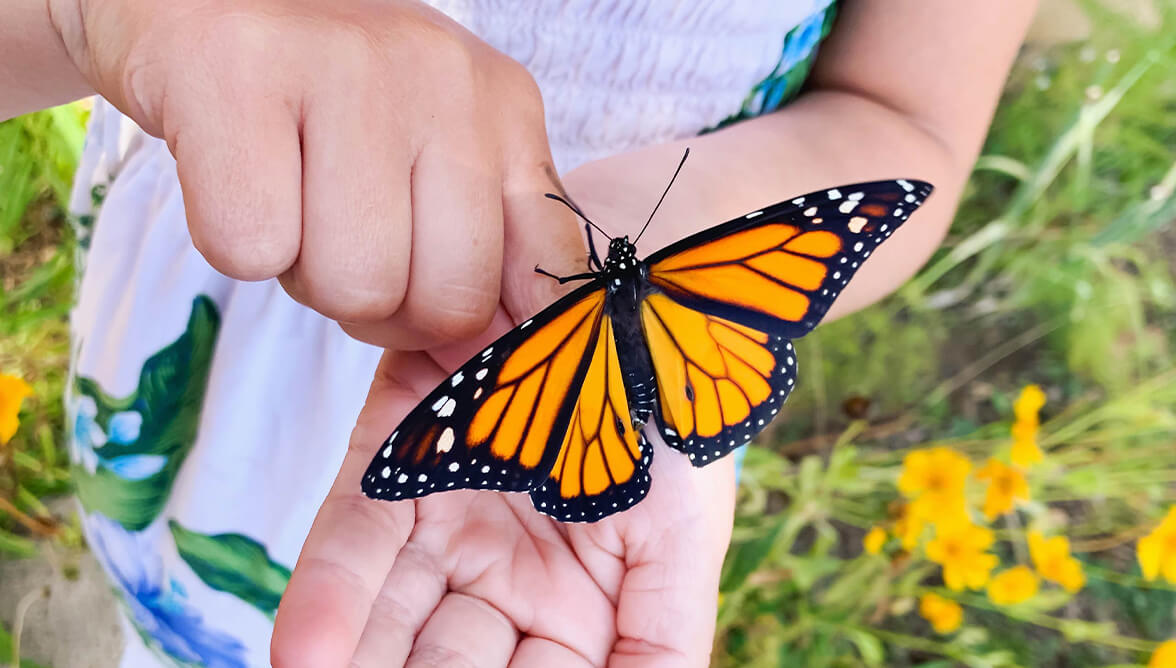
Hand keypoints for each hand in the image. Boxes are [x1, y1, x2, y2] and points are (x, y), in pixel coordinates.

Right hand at [52, 0, 584, 348]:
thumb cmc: (320, 96)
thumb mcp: (433, 152)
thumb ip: (484, 242)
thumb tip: (499, 361)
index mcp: (504, 107)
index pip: (548, 268)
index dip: (487, 331)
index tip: (436, 332)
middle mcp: (444, 77)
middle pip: (448, 300)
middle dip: (383, 310)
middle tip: (340, 243)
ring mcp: (347, 67)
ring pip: (354, 286)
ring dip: (305, 275)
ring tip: (288, 199)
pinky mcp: (236, 75)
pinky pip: (253, 249)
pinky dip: (232, 242)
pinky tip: (236, 175)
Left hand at [270, 161, 738, 667]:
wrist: (649, 283)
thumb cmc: (681, 412)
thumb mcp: (685, 537)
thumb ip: (658, 643)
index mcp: (572, 611)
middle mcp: (499, 577)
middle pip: (442, 667)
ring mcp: (445, 517)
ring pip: (387, 621)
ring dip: (358, 666)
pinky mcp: (395, 453)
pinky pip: (354, 535)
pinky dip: (329, 596)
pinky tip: (306, 654)